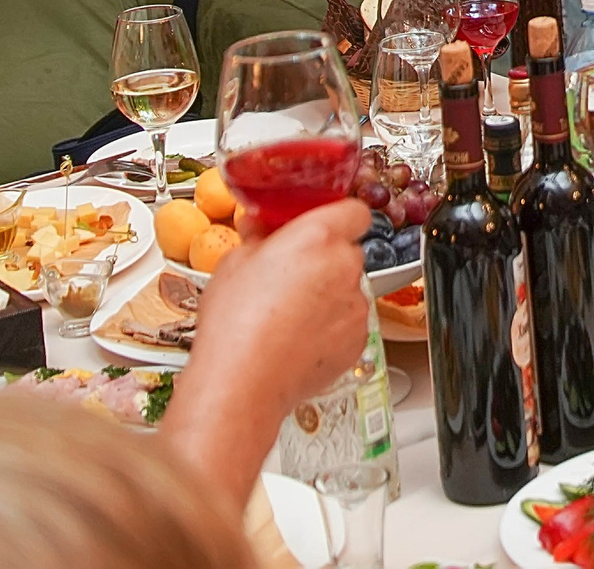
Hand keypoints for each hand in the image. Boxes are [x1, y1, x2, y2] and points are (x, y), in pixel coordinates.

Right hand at [162, 195, 373, 507]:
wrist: (241, 384)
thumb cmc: (234, 324)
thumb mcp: (234, 262)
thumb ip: (259, 237)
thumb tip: (263, 226)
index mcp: (318, 237)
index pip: (353, 209)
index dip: (336, 217)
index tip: (317, 226)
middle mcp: (346, 266)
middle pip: (347, 250)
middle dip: (324, 259)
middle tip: (290, 274)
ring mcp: (356, 305)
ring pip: (349, 288)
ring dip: (328, 293)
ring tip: (287, 314)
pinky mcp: (359, 339)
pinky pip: (349, 321)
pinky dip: (331, 326)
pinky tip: (297, 337)